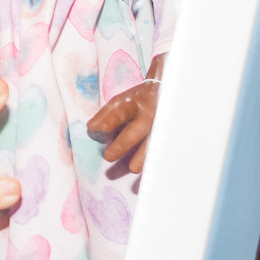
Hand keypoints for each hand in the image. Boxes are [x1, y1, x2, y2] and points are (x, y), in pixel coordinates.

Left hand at [87, 52, 167, 174]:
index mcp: (133, 104)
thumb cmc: (137, 100)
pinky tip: (150, 168)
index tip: (103, 128)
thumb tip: (91, 128)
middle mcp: (147, 114)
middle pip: (135, 130)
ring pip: (152, 141)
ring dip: (142, 155)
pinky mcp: (168, 133)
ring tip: (132, 168)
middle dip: (122, 145)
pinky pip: (162, 147)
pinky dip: (156, 158)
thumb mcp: (120, 101)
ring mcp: (160, 124)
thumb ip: (105, 114)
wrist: (166, 90)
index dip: (112, 119)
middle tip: (108, 156)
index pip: (122, 112)